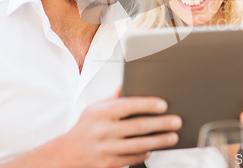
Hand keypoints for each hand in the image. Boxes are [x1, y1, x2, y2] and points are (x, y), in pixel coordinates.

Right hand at [53, 96, 181, 167]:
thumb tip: (128, 83)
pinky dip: (145, 154)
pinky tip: (153, 149)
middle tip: (176, 121)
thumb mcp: (94, 109)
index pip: (128, 106)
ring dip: (159, 141)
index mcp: (100, 114)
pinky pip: (132, 159)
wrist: (65, 155)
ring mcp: (105, 150)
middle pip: (138, 127)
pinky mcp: (108, 165)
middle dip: (161, 124)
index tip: (163, 105)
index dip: (147, 104)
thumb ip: (113, 98)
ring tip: (172, 136)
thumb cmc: (84, 129)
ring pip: (138, 145)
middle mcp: (103, 131)